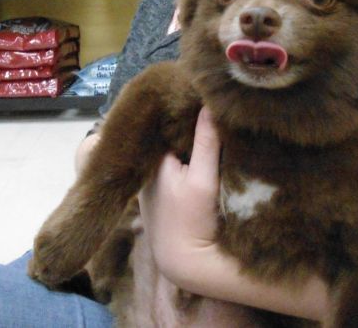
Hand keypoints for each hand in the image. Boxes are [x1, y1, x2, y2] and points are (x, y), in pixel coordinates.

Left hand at [137, 107, 221, 280]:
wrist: (185, 263)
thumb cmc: (193, 222)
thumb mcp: (203, 179)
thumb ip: (207, 142)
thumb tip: (210, 102)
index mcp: (152, 160)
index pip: (168, 123)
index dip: (184, 108)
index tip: (203, 94)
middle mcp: (147, 169)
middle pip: (169, 137)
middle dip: (185, 124)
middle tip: (209, 104)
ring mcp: (152, 183)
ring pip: (171, 152)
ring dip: (185, 142)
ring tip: (208, 123)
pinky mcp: (160, 196)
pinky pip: (173, 167)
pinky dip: (185, 159)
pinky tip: (201, 154)